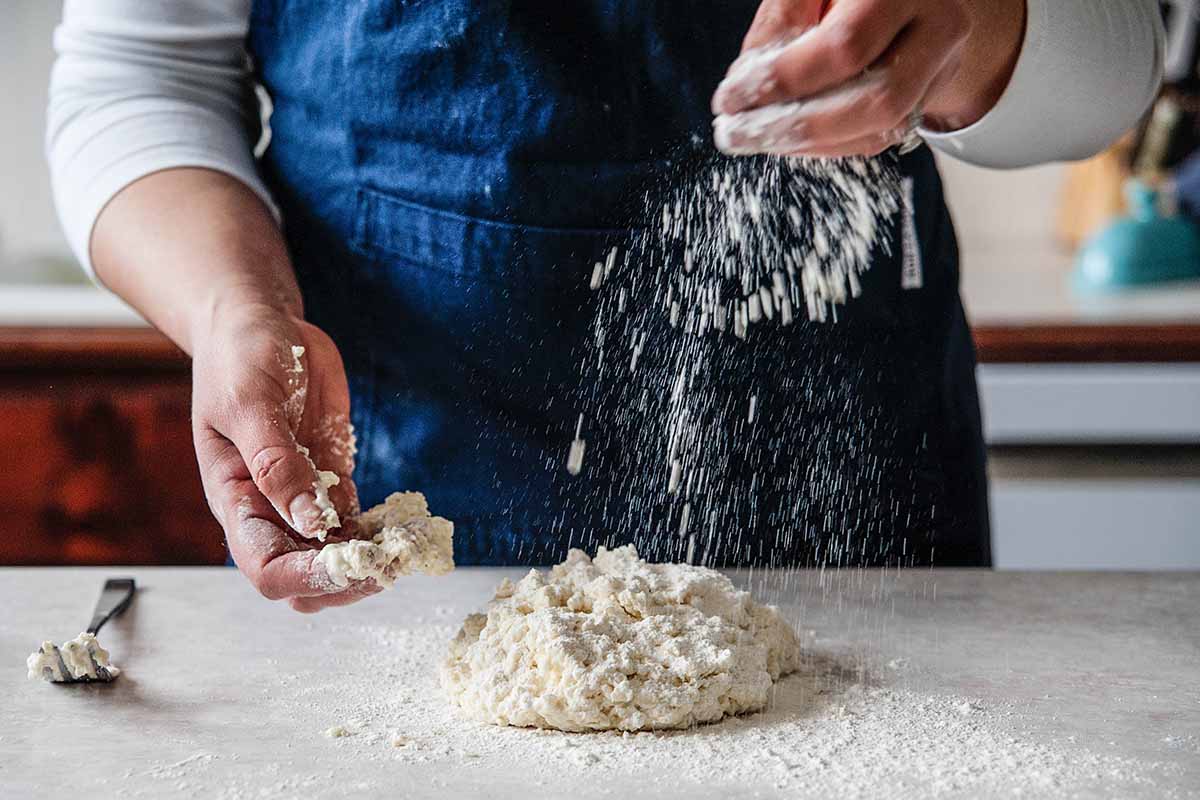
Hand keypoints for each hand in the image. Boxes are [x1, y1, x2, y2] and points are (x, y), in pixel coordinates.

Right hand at [191, 305, 378, 612]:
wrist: (260, 325)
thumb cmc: (238, 358)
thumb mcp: (250, 404)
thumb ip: (276, 465)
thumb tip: (310, 523)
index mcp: (236, 499)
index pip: (266, 568)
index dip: (307, 577)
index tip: (351, 564)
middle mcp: (269, 508)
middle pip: (304, 578)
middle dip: (346, 581)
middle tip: (390, 563)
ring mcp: (303, 495)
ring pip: (335, 556)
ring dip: (371, 560)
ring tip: (408, 547)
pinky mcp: (331, 476)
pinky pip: (357, 522)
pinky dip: (380, 531)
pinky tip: (406, 525)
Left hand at [712, 0, 1025, 157]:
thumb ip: (782, 23)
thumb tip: (745, 82)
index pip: (844, 47)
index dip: (784, 80)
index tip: (731, 99)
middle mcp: (937, 23)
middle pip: (876, 99)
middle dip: (799, 126)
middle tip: (742, 134)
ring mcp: (942, 63)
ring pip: (882, 127)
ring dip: (811, 143)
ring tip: (761, 138)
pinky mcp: (931, 94)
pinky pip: (882, 136)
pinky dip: (830, 145)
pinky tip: (791, 140)